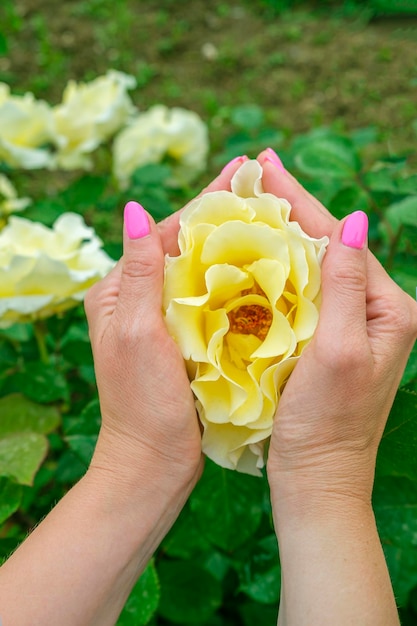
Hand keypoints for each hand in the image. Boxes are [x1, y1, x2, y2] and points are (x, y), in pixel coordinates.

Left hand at [84, 160, 246, 500]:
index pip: (166, 231)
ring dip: (232, 244)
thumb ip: (139, 272)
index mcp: (118, 290)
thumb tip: (131, 208)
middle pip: (185, 245)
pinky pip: (210, 298)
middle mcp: (137, 299)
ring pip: (200, 270)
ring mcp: (161, 319)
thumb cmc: (141, 402)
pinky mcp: (183, 339)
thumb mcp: (136, 332)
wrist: (152, 463)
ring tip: (270, 215)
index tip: (242, 169)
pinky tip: (262, 266)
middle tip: (262, 183)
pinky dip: (234, 280)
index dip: (206, 200)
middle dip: (222, 215)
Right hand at [258, 150, 416, 505]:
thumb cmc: (327, 424)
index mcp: (389, 309)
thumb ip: (345, 287)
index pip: (340, 239)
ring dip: (282, 233)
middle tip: (257, 168)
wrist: (317, 480)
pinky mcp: (329, 340)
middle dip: (291, 207)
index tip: (265, 165)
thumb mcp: (339, 352)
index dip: (300, 200)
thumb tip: (352, 221)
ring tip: (253, 199)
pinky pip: (303, 291)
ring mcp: (352, 325)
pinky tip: (256, 250)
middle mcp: (376, 311)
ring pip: (314, 265)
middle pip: (328, 245)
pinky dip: (278, 267)